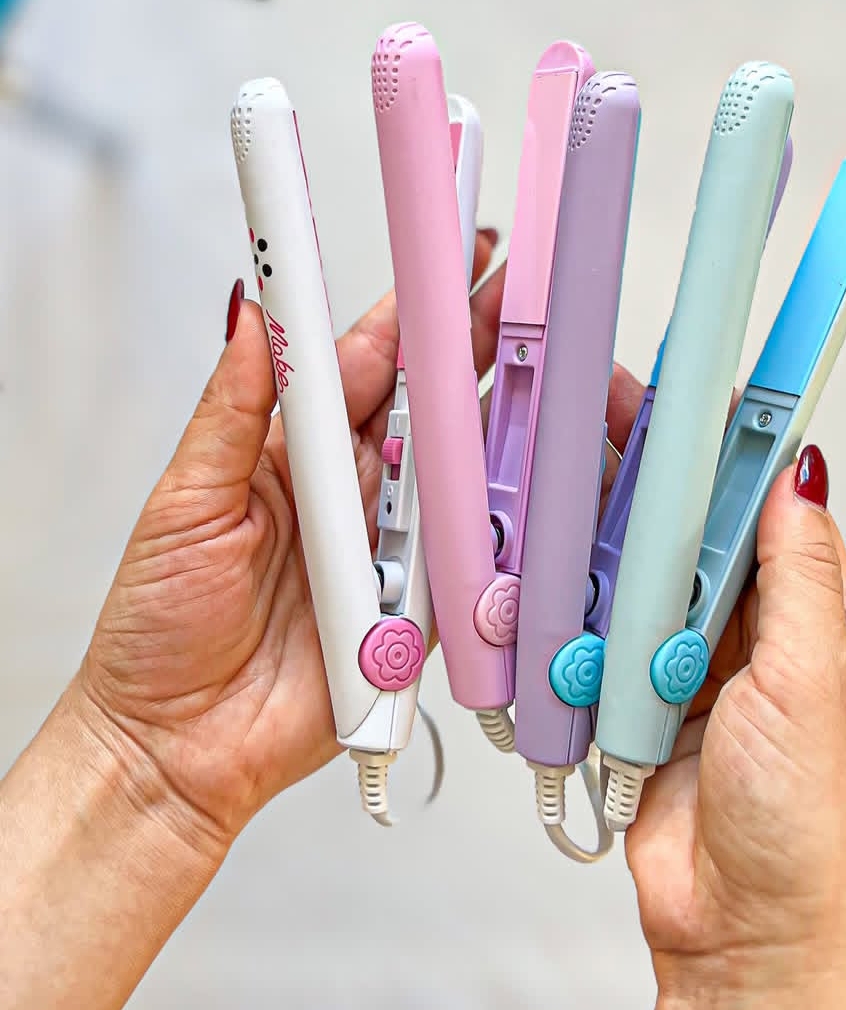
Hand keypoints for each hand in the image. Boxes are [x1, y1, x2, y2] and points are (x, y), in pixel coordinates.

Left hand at [75, 230, 503, 852]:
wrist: (177, 749)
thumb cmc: (159, 630)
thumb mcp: (185, 505)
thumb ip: (232, 413)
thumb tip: (252, 317)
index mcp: (292, 455)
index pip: (360, 365)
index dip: (404, 312)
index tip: (441, 260)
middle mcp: (348, 495)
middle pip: (422, 412)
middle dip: (468, 354)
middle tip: (510, 300)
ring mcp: (388, 552)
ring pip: (454, 480)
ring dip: (485, 441)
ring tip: (522, 386)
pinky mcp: (417, 615)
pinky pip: (468, 566)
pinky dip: (492, 537)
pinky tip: (511, 500)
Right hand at [620, 376, 845, 1009]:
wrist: (740, 936)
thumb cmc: (804, 830)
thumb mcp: (812, 685)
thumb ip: (797, 577)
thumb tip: (802, 477)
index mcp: (814, 621)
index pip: (773, 510)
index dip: (735, 451)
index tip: (695, 394)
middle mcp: (752, 637)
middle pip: (695, 536)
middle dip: (653, 483)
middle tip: (607, 418)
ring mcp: (690, 670)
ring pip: (641, 583)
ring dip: (611, 548)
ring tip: (571, 481)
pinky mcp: (638, 706)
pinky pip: (604, 642)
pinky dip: (581, 616)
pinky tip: (557, 574)